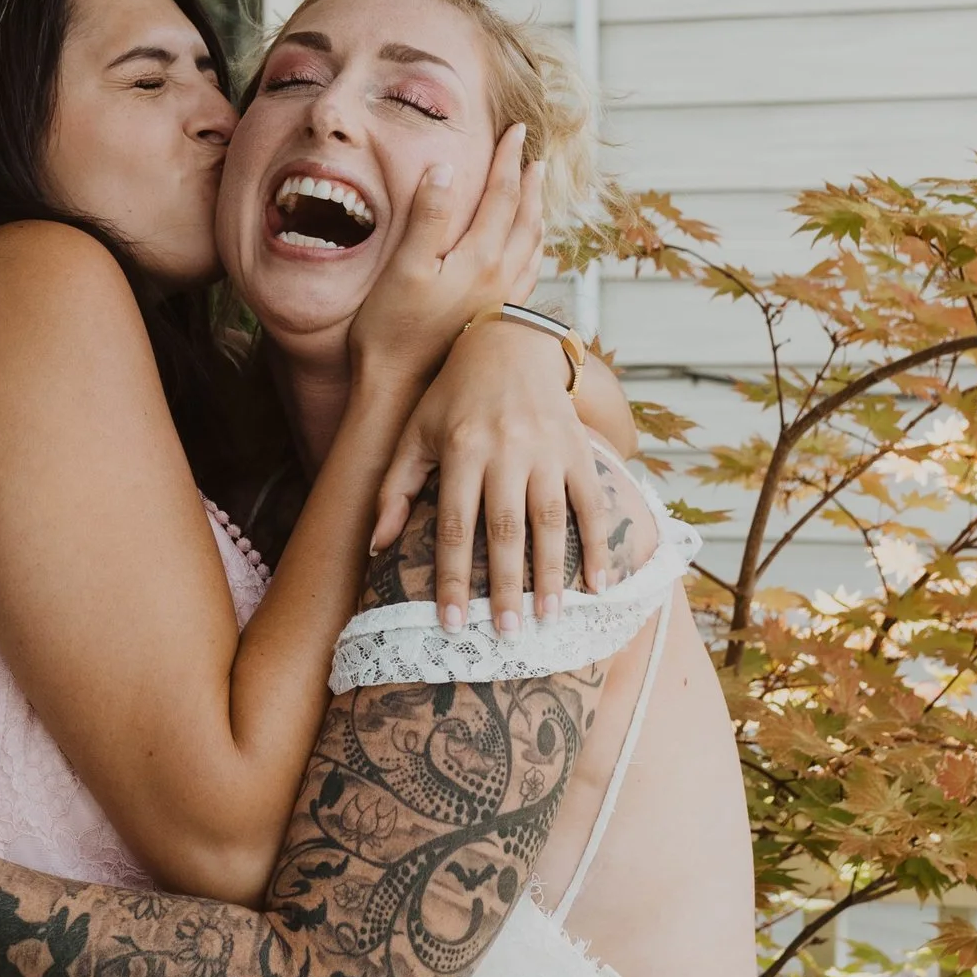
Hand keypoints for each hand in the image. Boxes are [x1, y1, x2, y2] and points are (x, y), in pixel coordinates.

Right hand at [344, 124, 544, 396]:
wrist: (400, 390)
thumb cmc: (392, 330)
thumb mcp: (403, 267)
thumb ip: (427, 216)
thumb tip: (446, 169)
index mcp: (479, 258)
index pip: (502, 195)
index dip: (507, 159)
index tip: (515, 130)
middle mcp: (500, 278)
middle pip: (525, 219)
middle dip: (529, 183)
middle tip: (534, 155)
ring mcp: (501, 302)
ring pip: (531, 248)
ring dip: (537, 215)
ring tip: (539, 196)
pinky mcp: (495, 322)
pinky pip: (527, 275)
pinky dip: (533, 251)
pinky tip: (529, 253)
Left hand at [373, 316, 608, 632]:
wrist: (513, 344)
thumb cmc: (454, 396)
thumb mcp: (415, 433)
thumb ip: (395, 488)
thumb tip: (377, 545)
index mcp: (462, 449)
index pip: (455, 525)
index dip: (452, 577)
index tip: (451, 621)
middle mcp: (506, 451)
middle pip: (504, 530)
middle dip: (505, 586)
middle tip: (506, 632)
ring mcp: (547, 450)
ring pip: (550, 521)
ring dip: (552, 573)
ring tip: (549, 617)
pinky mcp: (578, 450)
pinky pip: (591, 502)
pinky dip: (599, 543)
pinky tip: (599, 584)